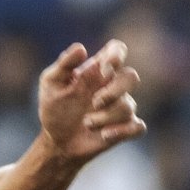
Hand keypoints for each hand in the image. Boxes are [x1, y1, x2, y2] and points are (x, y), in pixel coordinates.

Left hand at [37, 40, 145, 162]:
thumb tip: (81, 49)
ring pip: (128, 106)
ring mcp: (120, 107)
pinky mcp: (124, 128)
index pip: (117, 51)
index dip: (117, 54)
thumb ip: (65, 65)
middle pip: (131, 77)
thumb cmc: (55, 108)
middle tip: (95, 101)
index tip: (105, 67)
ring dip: (105, 116)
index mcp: (98, 70)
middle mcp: (113, 86)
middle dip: (114, 90)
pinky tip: (105, 134)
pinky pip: (138, 127)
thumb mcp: (51, 84)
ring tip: (86, 123)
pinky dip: (123, 130)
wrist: (55, 141)